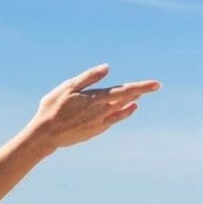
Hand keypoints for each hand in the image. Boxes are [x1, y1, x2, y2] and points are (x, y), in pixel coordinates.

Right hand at [24, 64, 160, 152]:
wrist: (45, 136)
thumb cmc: (52, 108)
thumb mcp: (67, 88)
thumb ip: (88, 77)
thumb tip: (106, 68)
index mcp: (96, 99)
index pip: (125, 91)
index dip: (142, 87)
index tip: (157, 85)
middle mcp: (102, 112)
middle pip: (126, 100)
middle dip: (139, 93)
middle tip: (152, 87)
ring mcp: (100, 123)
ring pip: (121, 111)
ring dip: (130, 104)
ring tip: (138, 99)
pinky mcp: (95, 131)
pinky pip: (113, 121)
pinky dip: (122, 114)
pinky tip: (126, 111)